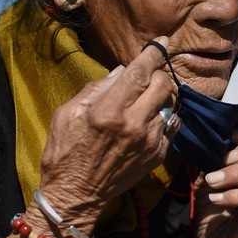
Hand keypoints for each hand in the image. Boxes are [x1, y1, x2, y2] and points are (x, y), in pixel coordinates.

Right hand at [37, 40, 176, 229]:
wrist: (76, 196)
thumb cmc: (64, 154)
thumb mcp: (67, 115)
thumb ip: (96, 89)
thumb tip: (121, 71)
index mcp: (108, 111)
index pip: (140, 72)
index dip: (154, 52)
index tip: (163, 42)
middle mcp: (134, 125)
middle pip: (163, 84)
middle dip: (158, 74)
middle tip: (146, 76)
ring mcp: (149, 142)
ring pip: (171, 104)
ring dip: (162, 96)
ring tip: (146, 98)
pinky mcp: (156, 156)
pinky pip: (172, 126)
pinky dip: (165, 116)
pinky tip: (149, 119)